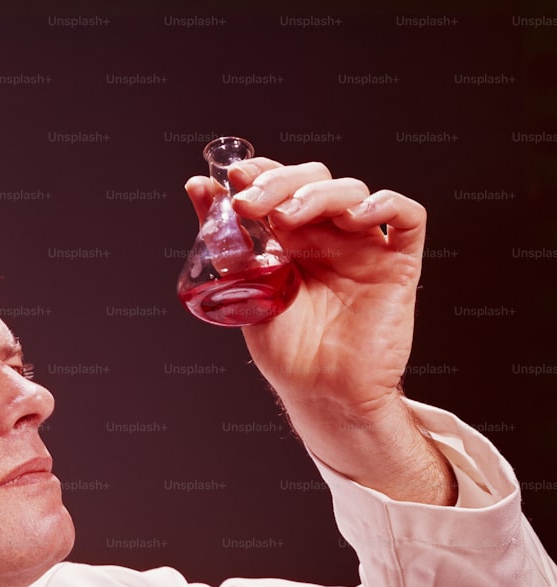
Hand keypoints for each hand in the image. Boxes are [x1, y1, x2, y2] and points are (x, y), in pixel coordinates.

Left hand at [185, 159, 425, 417]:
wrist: (322, 394)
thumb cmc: (286, 351)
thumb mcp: (246, 288)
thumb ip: (229, 239)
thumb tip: (198, 188)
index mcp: (290, 238)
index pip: (280, 184)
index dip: (260, 172)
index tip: (234, 179)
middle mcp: (327, 235)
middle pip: (314, 178)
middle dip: (280, 181)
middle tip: (251, 201)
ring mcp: (362, 246)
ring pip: (352, 191)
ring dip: (318, 193)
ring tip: (288, 217)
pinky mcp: (397, 263)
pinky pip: (407, 217)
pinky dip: (386, 203)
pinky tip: (356, 216)